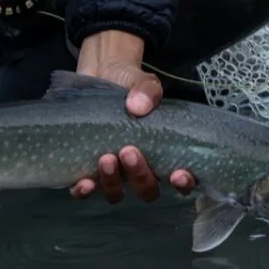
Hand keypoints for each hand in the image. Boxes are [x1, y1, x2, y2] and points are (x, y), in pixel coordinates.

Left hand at [70, 31, 195, 203]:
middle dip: (141, 176)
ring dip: (113, 182)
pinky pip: (85, 192)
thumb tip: (138, 106)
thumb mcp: (143, 82)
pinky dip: (85, 191)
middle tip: (130, 151)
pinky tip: (84, 182)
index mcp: (162, 153)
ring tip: (106, 157)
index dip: (184, 184)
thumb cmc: (127, 84)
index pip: (180, 179)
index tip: (178, 174)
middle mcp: (138, 169)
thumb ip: (147, 90)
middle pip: (146, 190)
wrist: (96, 75)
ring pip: (116, 193)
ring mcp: (112, 172)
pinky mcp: (85, 169)